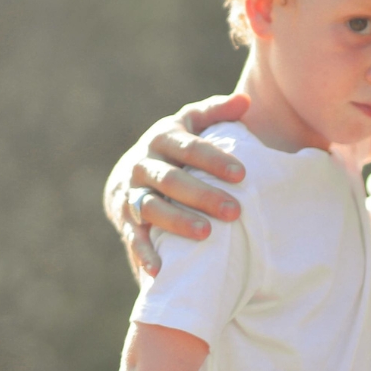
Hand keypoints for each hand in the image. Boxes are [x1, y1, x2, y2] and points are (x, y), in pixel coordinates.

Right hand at [105, 94, 251, 276]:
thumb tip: (245, 101)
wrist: (127, 173)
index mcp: (163, 138)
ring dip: (176, 221)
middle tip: (234, 211)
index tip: (242, 174)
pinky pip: (133, 236)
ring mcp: (132, 193)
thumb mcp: (190, 124)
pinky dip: (143, 253)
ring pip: (150, 206)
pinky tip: (160, 269)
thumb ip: (216, 112)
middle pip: (171, 180)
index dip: (214, 159)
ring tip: (205, 234)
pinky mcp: (125, 220)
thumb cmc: (173, 147)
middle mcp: (143, 164)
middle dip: (202, 195)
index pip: (190, 147)